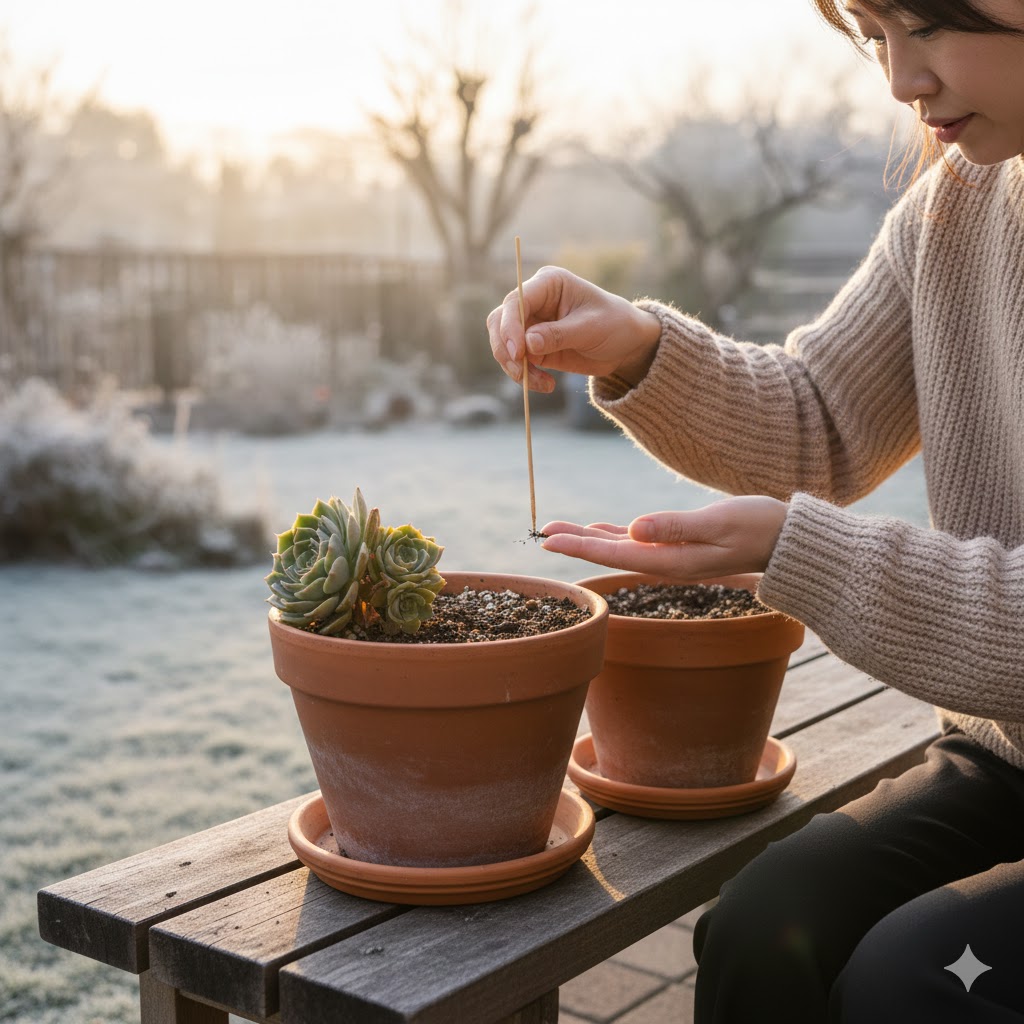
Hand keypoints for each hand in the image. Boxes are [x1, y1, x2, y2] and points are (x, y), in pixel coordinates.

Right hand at [486, 266, 660, 392]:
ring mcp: (531, 324)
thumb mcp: (591, 328)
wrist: (626, 344)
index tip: (517, 352)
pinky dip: (526, 376)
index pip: (516, 301)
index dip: (510, 325)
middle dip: (505, 348)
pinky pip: (517, 362)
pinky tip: (547, 385)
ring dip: (515, 367)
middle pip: (500, 321)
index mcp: (548, 283)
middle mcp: (534, 301)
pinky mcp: (533, 347)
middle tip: (521, 371)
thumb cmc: (615, 324)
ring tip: (541, 382)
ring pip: (503, 344)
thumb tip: (527, 343)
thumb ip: (559, 335)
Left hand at [540, 496, 788, 580]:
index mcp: (672, 560)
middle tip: (542, 533)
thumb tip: (634, 530)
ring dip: (589, 539)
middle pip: (611, 553)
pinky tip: (599, 531)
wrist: (789, 540)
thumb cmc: (759, 526)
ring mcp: (673, 556)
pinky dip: (614, 536)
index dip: (580, 547)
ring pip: (621, 547)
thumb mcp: (719, 522)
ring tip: (558, 531)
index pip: (615, 554)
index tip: (548, 540)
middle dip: (575, 543)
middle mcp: (667, 563)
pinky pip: (638, 543)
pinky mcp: (680, 546)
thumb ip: (676, 527)